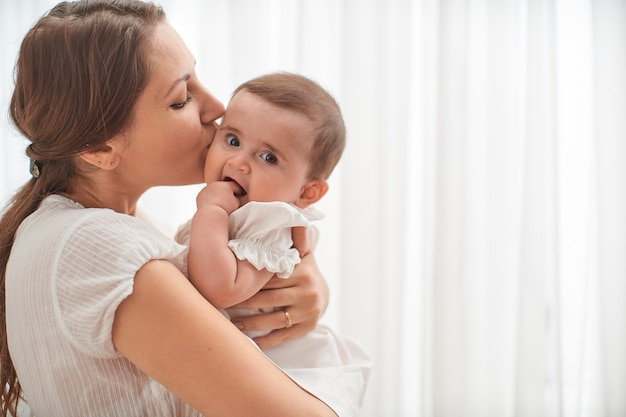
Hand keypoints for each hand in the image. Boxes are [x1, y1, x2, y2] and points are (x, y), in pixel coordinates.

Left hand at [195, 181, 240, 213]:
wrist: (210, 214)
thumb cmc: (224, 209)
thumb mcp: (236, 203)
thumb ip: (236, 198)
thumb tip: (234, 197)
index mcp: (225, 185)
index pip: (234, 185)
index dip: (238, 191)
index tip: (240, 196)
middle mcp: (215, 184)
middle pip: (223, 187)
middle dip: (227, 192)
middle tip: (230, 200)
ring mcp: (206, 189)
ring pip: (214, 190)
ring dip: (218, 195)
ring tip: (220, 203)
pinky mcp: (200, 195)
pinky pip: (207, 196)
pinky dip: (210, 199)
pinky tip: (213, 206)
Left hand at [229, 229, 328, 348]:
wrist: (325, 295)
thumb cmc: (306, 271)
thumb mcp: (305, 253)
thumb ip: (298, 238)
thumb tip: (295, 216)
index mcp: (303, 273)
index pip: (271, 278)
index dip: (250, 281)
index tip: (230, 282)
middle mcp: (307, 293)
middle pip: (270, 299)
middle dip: (245, 302)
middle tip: (223, 303)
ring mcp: (307, 313)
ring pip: (274, 320)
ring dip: (251, 323)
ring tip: (232, 323)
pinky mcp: (306, 328)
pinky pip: (283, 336)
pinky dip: (266, 341)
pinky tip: (249, 341)